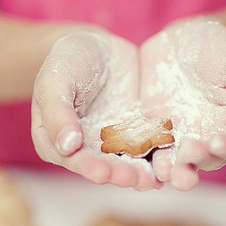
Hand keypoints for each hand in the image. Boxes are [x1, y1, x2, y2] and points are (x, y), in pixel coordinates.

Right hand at [31, 29, 160, 189]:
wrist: (97, 46)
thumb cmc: (65, 61)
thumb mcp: (54, 82)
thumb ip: (57, 113)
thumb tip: (66, 146)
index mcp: (56, 142)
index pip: (72, 160)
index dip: (87, 168)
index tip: (100, 173)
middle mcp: (86, 149)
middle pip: (103, 167)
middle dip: (118, 174)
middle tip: (133, 178)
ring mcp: (114, 143)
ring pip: (127, 163)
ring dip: (140, 173)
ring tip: (152, 179)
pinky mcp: (138, 134)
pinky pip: (149, 147)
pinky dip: (159, 157)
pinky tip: (171, 163)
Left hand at [140, 18, 225, 189]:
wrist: (185, 38)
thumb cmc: (222, 49)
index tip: (220, 142)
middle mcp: (206, 139)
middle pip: (203, 159)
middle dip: (196, 160)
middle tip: (190, 153)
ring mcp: (177, 137)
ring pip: (174, 161)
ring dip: (170, 169)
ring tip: (165, 171)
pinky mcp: (151, 131)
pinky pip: (146, 148)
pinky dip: (142, 158)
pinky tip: (136, 163)